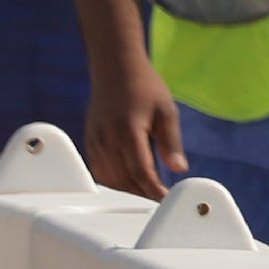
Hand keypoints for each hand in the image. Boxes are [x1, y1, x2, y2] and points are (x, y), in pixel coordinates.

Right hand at [85, 54, 185, 198]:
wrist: (115, 69)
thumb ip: (171, 142)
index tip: (167, 198)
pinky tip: (130, 182)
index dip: (154, 190)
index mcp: (128, 132)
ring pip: (109, 180)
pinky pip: (99, 171)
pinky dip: (114, 181)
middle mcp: (107, 140)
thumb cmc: (145, 87)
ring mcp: (94, 142)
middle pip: (124, 181)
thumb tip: (179, 169)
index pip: (140, 172)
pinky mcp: (89, 142)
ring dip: (128, 190)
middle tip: (161, 199)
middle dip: (143, 194)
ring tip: (148, 193)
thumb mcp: (166, 110)